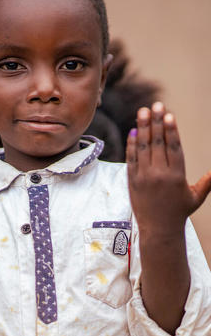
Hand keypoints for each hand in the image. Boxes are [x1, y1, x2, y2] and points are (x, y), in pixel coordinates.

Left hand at [126, 102, 210, 236]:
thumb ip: (206, 182)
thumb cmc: (179, 212)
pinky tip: (133, 132)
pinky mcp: (132, 180)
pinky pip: (132, 159)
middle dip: (156, 122)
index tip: (169, 115)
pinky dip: (132, 145)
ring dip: (142, 128)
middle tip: (155, 105)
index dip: (171, 130)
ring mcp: (144, 176)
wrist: (159, 230)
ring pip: (143, 147)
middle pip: (157, 143)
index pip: (173, 148)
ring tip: (142, 112)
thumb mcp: (195, 197)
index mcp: (177, 175)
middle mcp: (160, 174)